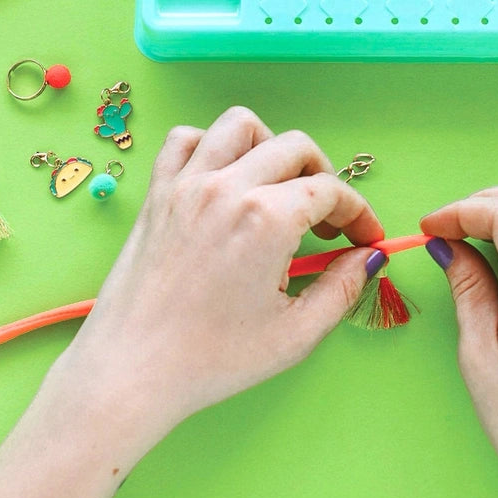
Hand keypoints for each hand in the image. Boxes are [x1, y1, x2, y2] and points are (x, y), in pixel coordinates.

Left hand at [60, 106, 385, 436]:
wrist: (130, 372)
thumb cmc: (211, 360)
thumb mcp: (295, 334)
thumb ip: (342, 288)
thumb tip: (367, 259)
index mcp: (266, 219)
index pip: (330, 191)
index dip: (358, 213)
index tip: (363, 237)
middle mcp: (227, 188)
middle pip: (295, 147)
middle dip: (323, 177)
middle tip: (325, 219)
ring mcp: (187, 184)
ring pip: (240, 125)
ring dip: (269, 147)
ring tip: (275, 188)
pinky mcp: (158, 193)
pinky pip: (186, 139)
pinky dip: (211, 146)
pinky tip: (223, 179)